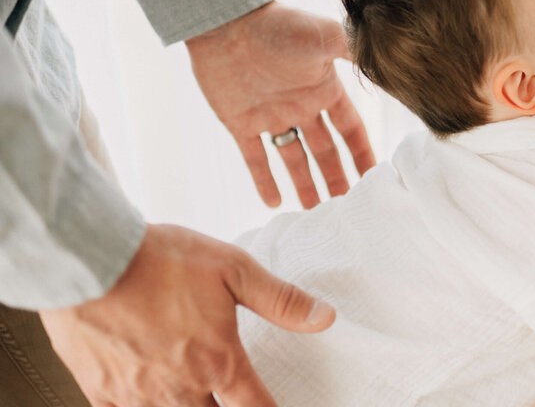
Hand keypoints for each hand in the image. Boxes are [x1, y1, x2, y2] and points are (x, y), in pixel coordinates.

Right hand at [40, 224, 335, 406]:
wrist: (90, 260)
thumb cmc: (162, 260)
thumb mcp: (234, 269)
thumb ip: (281, 300)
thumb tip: (326, 318)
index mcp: (218, 362)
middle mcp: (181, 389)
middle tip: (233, 399)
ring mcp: (137, 394)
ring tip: (198, 398)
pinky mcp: (99, 390)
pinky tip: (147, 400)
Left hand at [186, 1, 375, 208]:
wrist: (226, 22)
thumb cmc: (279, 26)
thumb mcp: (326, 38)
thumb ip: (358, 54)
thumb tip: (393, 64)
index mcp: (324, 89)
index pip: (350, 130)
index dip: (362, 153)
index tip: (374, 178)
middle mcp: (301, 106)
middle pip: (324, 151)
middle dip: (336, 177)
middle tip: (346, 208)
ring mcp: (271, 116)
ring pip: (293, 160)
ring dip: (305, 185)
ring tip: (315, 213)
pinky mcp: (240, 123)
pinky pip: (255, 159)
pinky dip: (263, 181)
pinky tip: (273, 204)